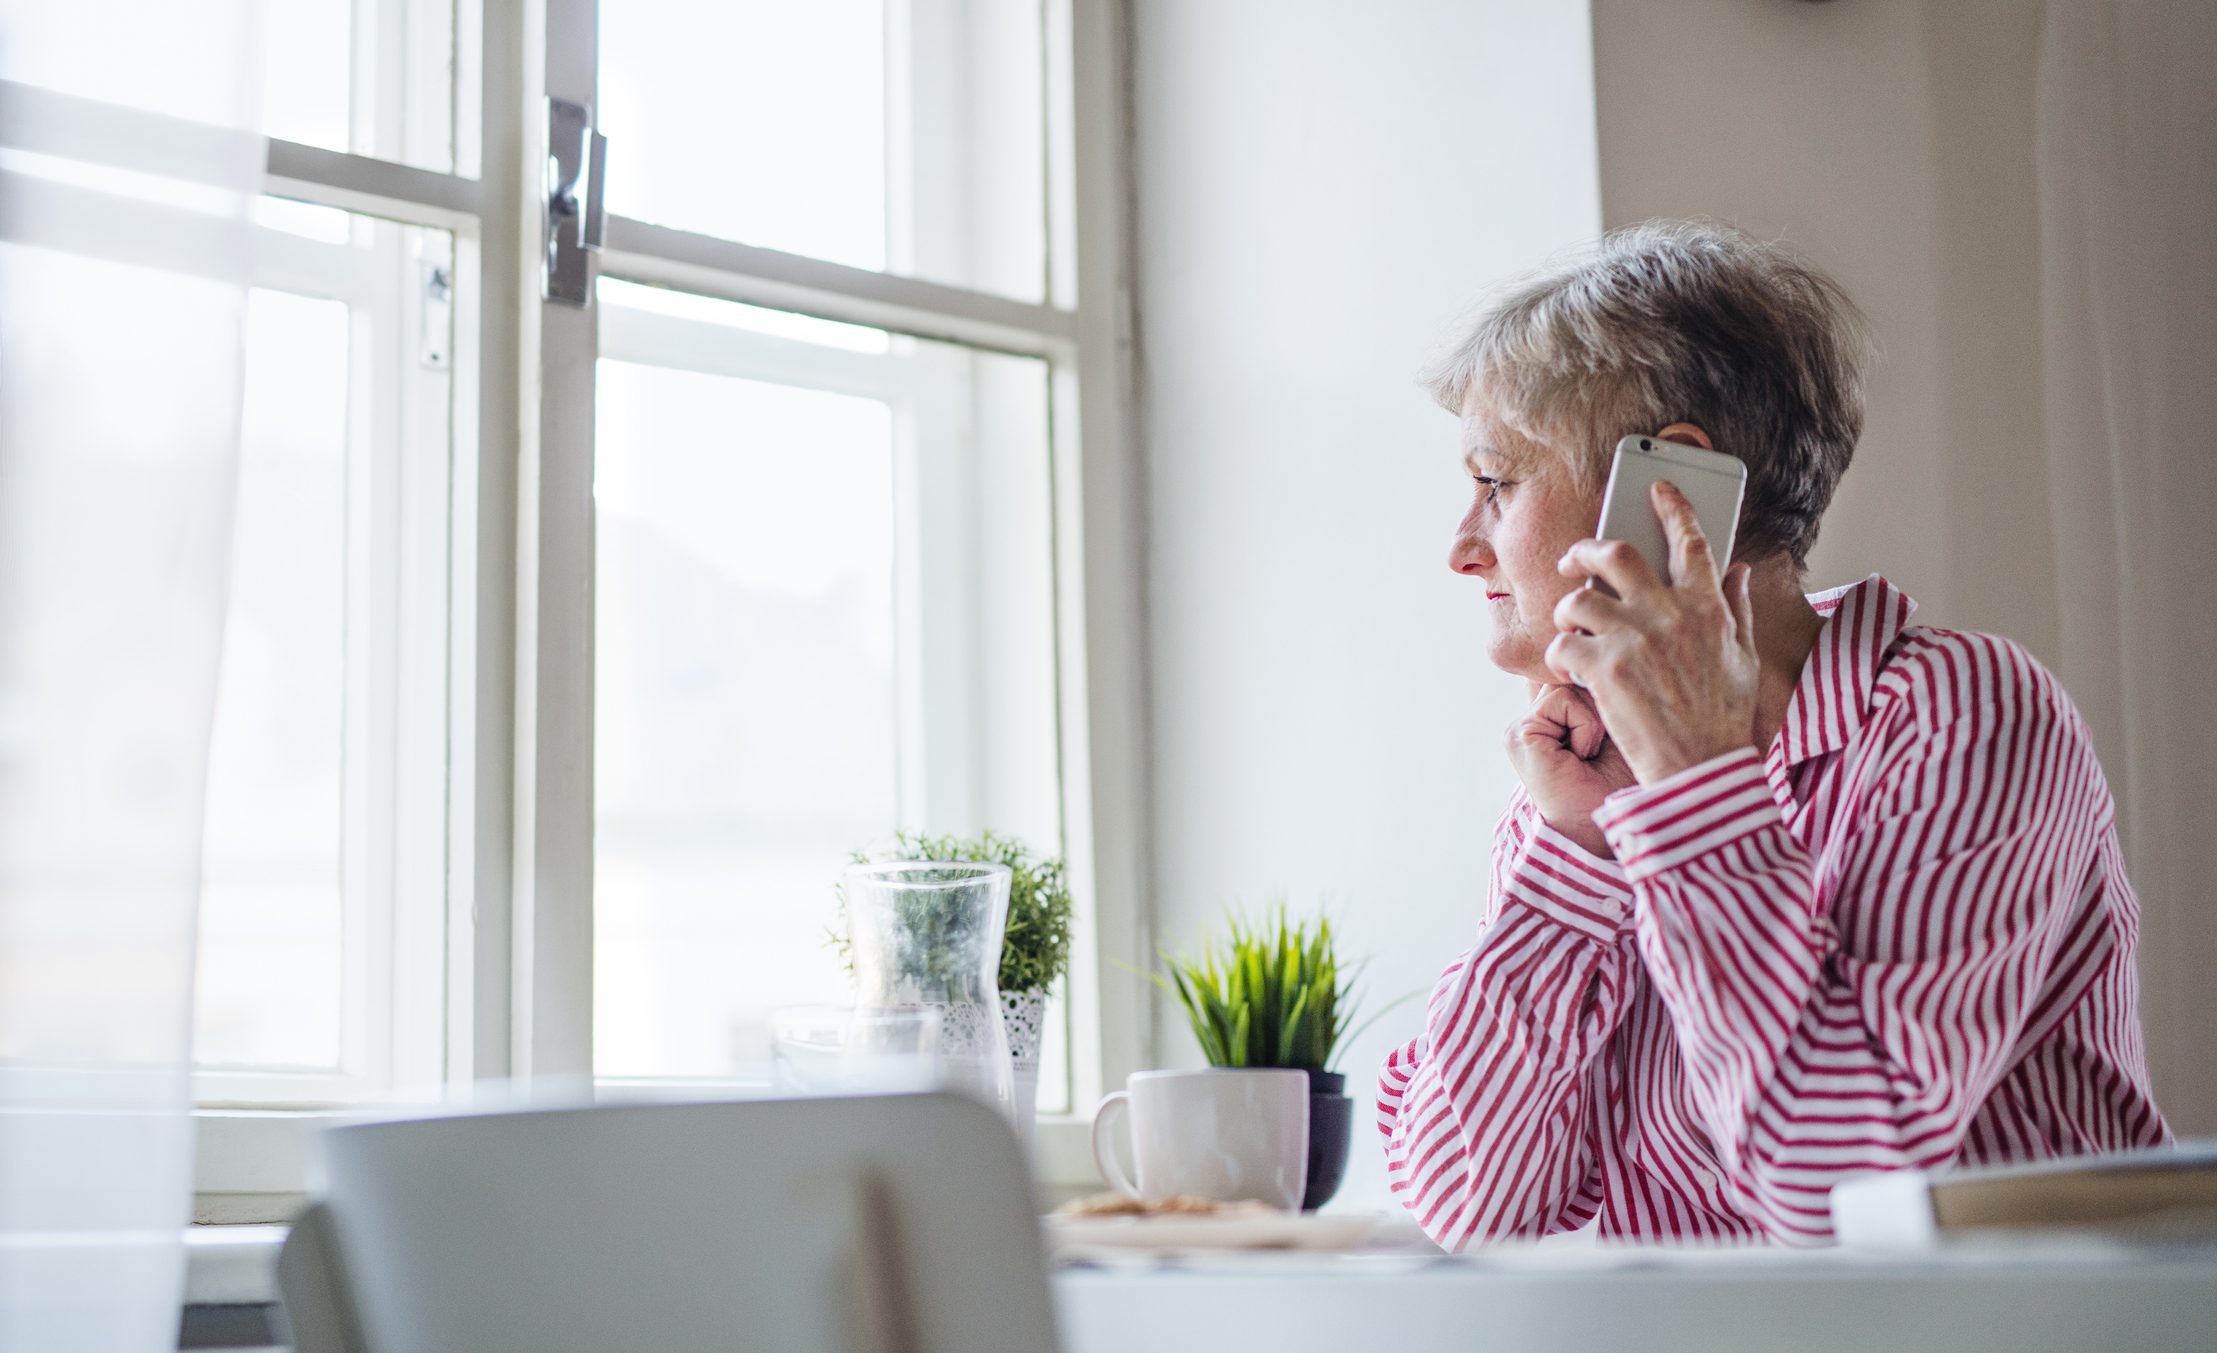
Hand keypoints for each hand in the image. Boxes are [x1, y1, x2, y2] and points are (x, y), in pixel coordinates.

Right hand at [1505, 681, 1635, 858]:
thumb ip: (1600, 682)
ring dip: (1596, 717)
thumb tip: (1583, 649)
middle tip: (1607, 746)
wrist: (1616, 826)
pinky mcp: (1518, 734)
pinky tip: (1584, 756)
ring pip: (1567, 682)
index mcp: (1560, 714)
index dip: (1605, 682)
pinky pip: (1561, 699)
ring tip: (1596, 753)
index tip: (1619, 721)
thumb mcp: (1623, 717)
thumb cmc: (1631, 778)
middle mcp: (1537, 717)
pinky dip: (1585, 727)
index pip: (1580, 667)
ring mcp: (1523, 726)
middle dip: (1602, 699)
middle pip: (1574, 670)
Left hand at [1546, 482, 1761, 785]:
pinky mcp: (1602, 667)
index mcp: (1707, 606)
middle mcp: (1669, 613)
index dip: (1672, 506)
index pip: (1689, 540)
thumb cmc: (1722, 717)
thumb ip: (1736, 608)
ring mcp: (1633, 638)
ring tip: (1574, 631)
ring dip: (1568, 614)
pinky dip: (1561, 656)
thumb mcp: (1743, 657)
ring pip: (1578, 599)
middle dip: (1585, 549)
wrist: (1700, 769)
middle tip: (1573, 560)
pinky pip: (1562, 644)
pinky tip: (1572, 671)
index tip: (1657, 487)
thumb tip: (1738, 571)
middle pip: (1614, 553)